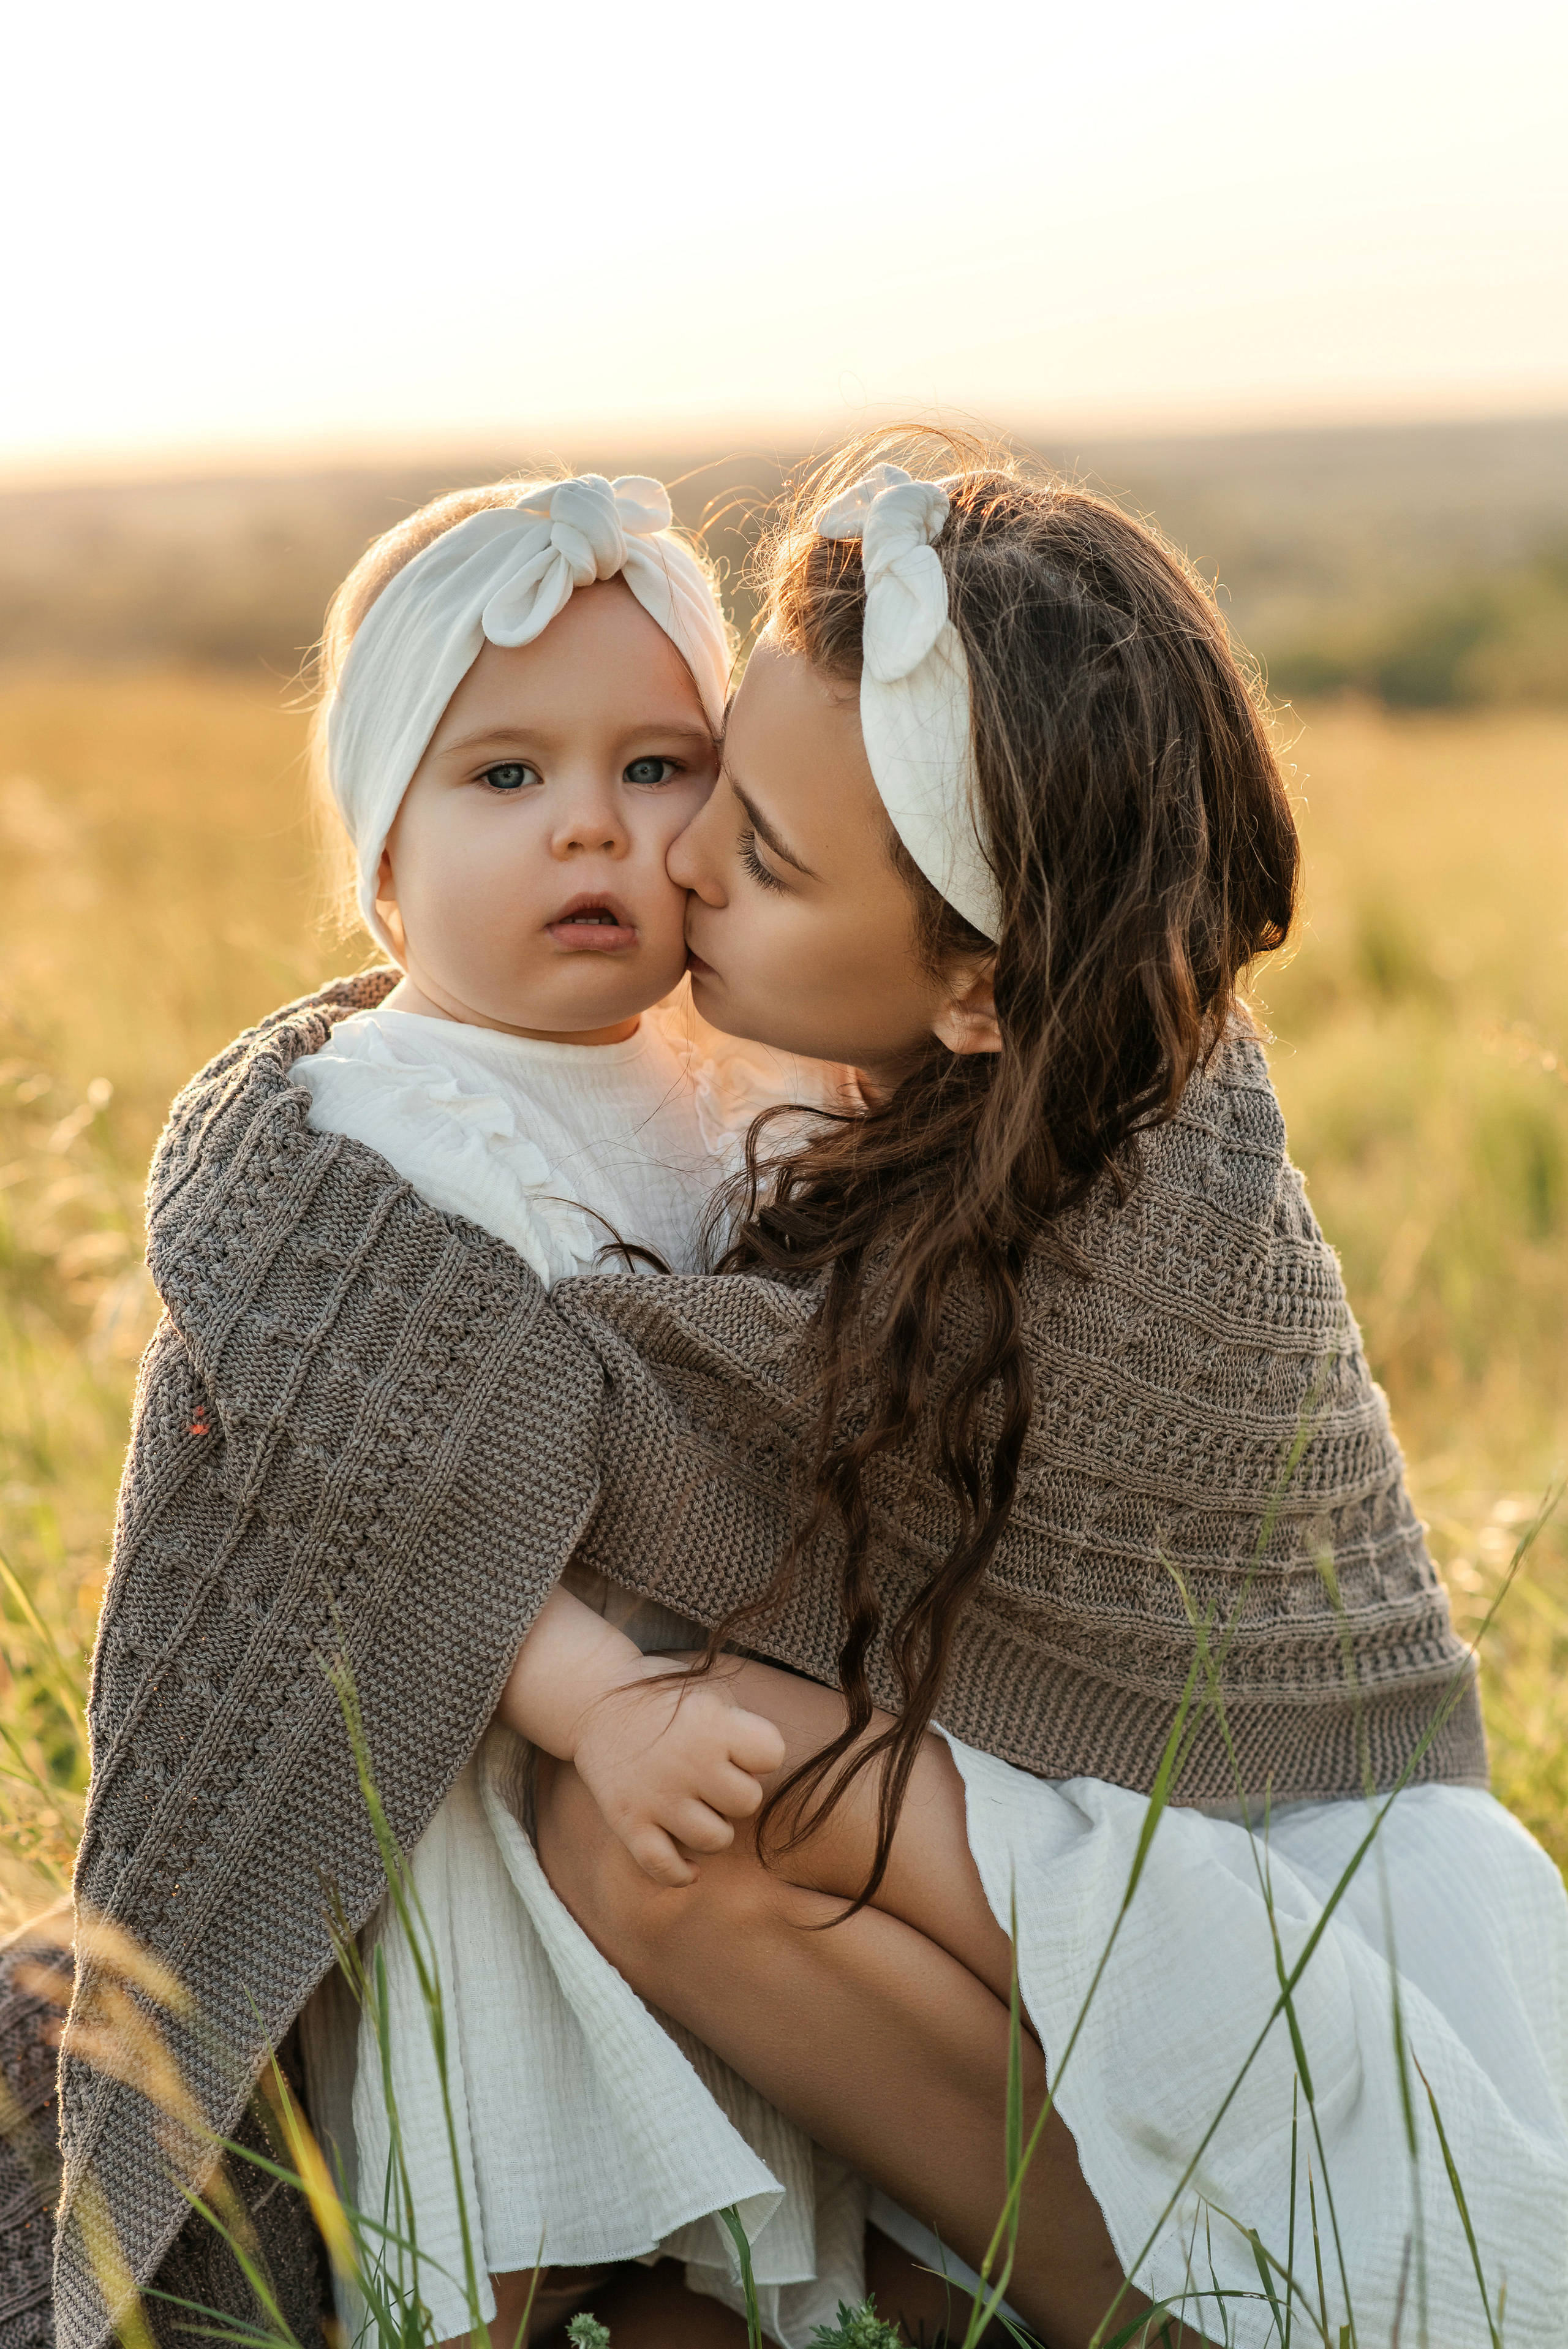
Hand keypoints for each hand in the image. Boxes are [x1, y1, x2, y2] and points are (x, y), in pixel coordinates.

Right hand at [569, 1660, 786, 1887]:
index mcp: (712, 1724)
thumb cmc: (665, 1700)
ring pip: (715, 1839)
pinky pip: (664, 1867)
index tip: (739, 1746)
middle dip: (736, 1791)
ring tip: (700, 1809)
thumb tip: (760, 1776)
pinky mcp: (629, 1822)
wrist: (595, 1700)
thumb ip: (741, 1729)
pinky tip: (689, 1866)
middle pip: (747, 1801)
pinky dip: (681, 1873)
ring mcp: (657, 1796)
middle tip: (715, 1778)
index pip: (771, 1754)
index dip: (760, 1753)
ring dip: (715, 1829)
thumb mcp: (710, 1693)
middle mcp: (688, 1762)